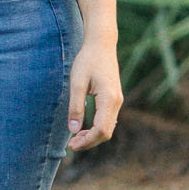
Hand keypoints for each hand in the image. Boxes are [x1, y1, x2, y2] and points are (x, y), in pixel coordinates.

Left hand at [67, 37, 122, 151]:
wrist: (101, 45)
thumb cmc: (87, 61)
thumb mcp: (76, 82)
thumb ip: (75, 106)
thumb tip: (73, 130)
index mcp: (108, 99)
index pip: (101, 130)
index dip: (86, 141)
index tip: (71, 144)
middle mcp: (116, 102)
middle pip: (106, 133)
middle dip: (89, 142)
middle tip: (71, 145)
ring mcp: (117, 101)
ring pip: (108, 128)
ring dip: (93, 136)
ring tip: (75, 138)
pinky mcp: (114, 99)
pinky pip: (108, 120)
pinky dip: (96, 128)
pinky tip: (83, 128)